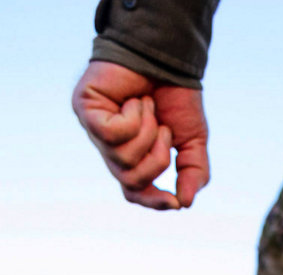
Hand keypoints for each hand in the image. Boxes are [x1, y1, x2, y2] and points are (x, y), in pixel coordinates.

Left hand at [71, 62, 209, 209]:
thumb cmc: (177, 98)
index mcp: (133, 157)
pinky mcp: (85, 110)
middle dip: (157, 160)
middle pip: (131, 181)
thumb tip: (185, 203)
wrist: (167, 58)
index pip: (134, 193)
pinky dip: (132, 118)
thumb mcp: (193, 142)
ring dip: (146, 133)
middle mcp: (110, 147)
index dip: (153, 201)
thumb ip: (193, 174)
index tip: (174, 202)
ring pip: (123, 158)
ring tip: (147, 106)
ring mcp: (95, 130)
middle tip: (163, 130)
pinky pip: (111, 133)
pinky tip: (135, 100)